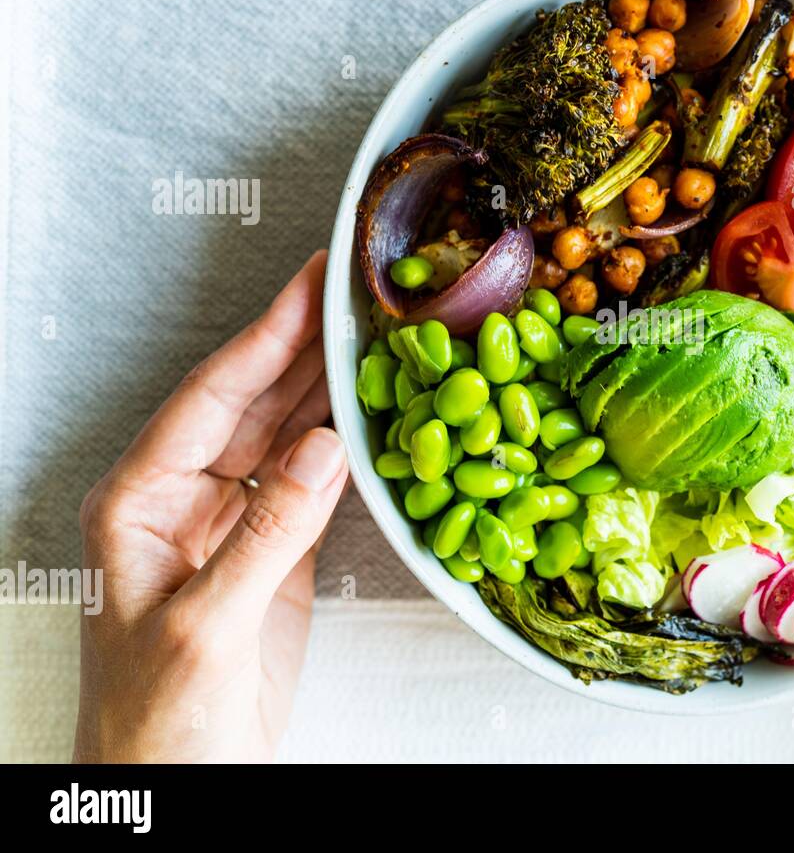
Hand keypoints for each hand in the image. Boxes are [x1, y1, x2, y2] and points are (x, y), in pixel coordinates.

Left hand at [74, 252, 347, 762]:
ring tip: (375, 335)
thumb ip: (266, 534)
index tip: (310, 286)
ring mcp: (234, 523)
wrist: (184, 784)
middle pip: (251, 403)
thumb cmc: (158, 720)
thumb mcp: (205, 626)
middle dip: (302, 346)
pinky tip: (374, 412)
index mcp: (140, 501)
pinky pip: (314, 483)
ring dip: (329, 388)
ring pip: (287, 436)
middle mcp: (184, 500)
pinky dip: (347, 446)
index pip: (210, 398)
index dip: (264, 336)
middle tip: (356, 292)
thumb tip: (325, 448)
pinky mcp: (275, 552)